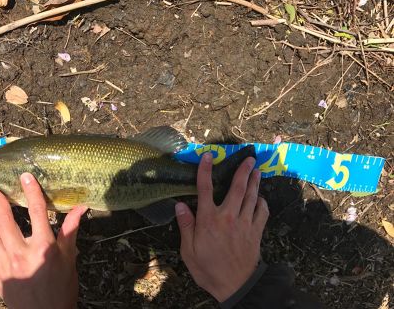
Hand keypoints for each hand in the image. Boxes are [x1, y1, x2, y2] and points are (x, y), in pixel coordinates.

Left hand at [0, 173, 86, 308]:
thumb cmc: (61, 288)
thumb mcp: (69, 258)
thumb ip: (70, 230)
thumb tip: (81, 208)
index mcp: (43, 248)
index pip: (37, 212)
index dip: (31, 192)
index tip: (25, 177)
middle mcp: (21, 254)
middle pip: (5, 221)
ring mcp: (5, 266)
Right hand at [175, 153, 268, 301]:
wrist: (236, 286)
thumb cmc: (208, 269)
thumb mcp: (188, 251)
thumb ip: (186, 226)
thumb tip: (180, 205)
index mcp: (208, 220)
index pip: (205, 188)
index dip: (205, 170)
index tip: (208, 156)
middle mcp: (228, 216)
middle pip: (237, 188)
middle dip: (243, 171)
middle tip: (249, 158)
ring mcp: (244, 223)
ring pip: (252, 197)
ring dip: (255, 182)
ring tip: (257, 170)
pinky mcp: (256, 232)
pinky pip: (262, 212)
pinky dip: (263, 203)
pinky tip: (261, 198)